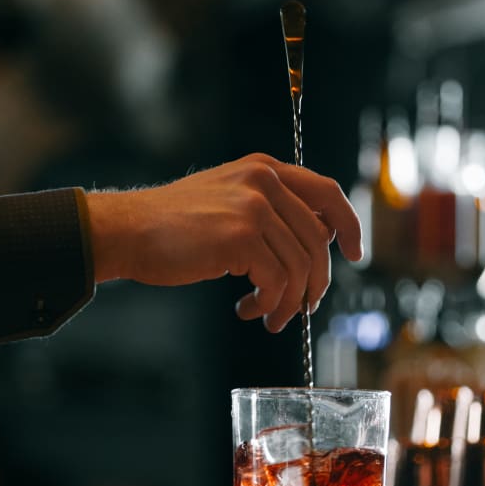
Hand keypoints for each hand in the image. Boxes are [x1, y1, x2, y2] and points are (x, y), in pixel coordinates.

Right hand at [85, 153, 362, 332]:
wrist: (130, 230)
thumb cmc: (175, 226)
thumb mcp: (229, 200)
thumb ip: (270, 211)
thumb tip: (313, 245)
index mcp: (265, 169)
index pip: (327, 193)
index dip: (349, 225)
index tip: (354, 254)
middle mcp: (264, 181)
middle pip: (318, 240)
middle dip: (315, 282)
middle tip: (302, 308)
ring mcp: (253, 206)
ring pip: (300, 266)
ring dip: (289, 302)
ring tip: (268, 316)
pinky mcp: (240, 236)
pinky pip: (278, 281)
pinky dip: (270, 304)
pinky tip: (249, 310)